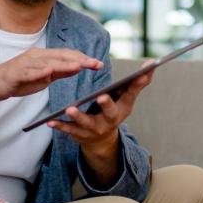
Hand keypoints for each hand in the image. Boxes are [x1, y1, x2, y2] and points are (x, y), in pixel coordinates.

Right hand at [0, 48, 102, 116]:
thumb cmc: (19, 80)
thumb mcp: (43, 77)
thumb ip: (60, 72)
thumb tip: (78, 67)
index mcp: (44, 56)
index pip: (67, 55)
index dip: (83, 58)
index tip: (98, 64)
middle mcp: (36, 56)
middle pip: (61, 56)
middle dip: (79, 59)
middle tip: (95, 63)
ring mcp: (25, 63)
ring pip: (48, 62)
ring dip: (64, 64)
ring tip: (79, 66)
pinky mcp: (16, 72)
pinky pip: (29, 72)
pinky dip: (39, 71)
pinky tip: (49, 71)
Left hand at [48, 60, 154, 184]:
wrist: (101, 140)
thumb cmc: (114, 111)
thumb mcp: (127, 99)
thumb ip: (137, 82)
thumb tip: (152, 63)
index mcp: (122, 108)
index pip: (131, 94)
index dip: (136, 84)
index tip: (139, 74)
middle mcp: (110, 120)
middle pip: (110, 112)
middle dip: (106, 105)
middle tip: (101, 96)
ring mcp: (95, 129)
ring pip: (86, 123)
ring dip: (78, 117)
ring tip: (69, 109)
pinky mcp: (80, 134)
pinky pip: (69, 130)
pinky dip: (60, 126)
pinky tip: (50, 121)